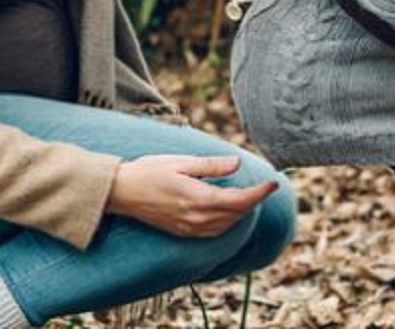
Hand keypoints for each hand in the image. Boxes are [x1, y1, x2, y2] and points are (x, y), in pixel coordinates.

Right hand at [105, 155, 277, 237]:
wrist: (121, 192)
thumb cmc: (148, 172)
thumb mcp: (181, 163)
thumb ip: (211, 166)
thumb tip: (237, 163)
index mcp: (199, 199)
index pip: (240, 200)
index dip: (260, 192)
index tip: (273, 181)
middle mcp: (197, 218)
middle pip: (237, 214)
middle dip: (253, 200)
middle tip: (264, 185)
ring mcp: (189, 228)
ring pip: (227, 225)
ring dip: (241, 212)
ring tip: (249, 196)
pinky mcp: (182, 232)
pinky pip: (214, 231)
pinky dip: (227, 222)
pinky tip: (227, 211)